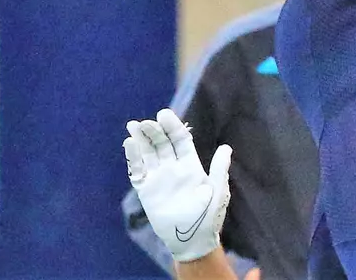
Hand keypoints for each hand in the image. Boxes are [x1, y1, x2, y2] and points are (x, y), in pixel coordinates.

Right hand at [124, 109, 231, 262]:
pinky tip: (129, 144)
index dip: (172, 127)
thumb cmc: (208, 217)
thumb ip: (219, 171)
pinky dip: (132, 158)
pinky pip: (137, 171)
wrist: (192, 241)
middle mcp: (173, 167)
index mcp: (190, 165)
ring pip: (147, 153)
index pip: (180, 140)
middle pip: (161, 143)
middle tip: (147, 123)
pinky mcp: (146, 190)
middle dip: (154, 131)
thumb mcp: (217, 192)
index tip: (164, 114)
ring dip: (141, 139)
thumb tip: (226, 148)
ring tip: (133, 126)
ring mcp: (158, 178)